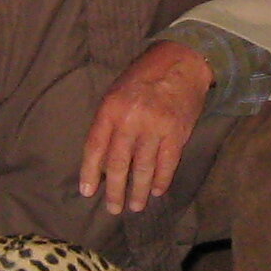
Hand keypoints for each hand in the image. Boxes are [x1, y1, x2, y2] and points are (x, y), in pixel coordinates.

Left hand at [77, 40, 214, 215]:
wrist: (182, 62)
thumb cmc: (144, 78)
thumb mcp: (116, 93)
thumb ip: (108, 122)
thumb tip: (101, 159)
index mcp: (111, 108)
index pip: (95, 147)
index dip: (90, 172)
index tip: (88, 192)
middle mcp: (131, 119)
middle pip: (118, 164)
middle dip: (114, 190)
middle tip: (113, 208)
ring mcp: (155, 127)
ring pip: (142, 168)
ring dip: (138, 191)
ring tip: (135, 206)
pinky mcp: (177, 133)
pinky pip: (167, 163)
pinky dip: (161, 180)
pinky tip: (156, 191)